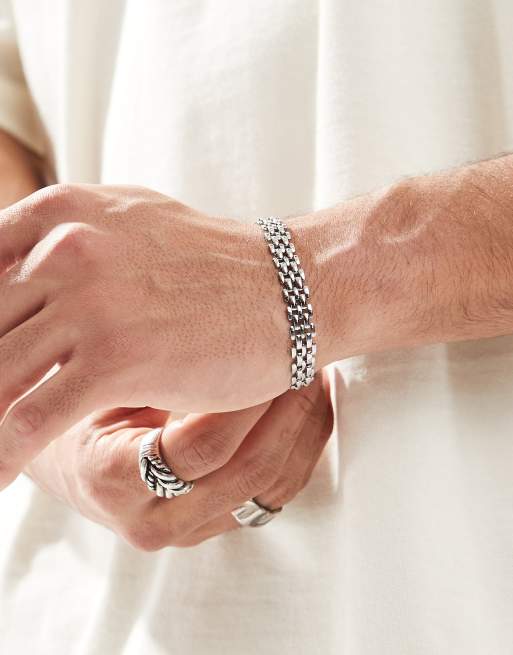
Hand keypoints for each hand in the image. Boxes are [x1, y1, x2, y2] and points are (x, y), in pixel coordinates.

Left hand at [0, 183, 301, 488]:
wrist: (288, 288)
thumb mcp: (128, 225)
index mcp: (62, 213)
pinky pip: (32, 417)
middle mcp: (67, 249)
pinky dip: (6, 452)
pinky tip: (3, 472)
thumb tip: (21, 268)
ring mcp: (92, 303)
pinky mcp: (119, 357)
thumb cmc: (212, 265)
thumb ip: (66, 239)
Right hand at [24, 371, 332, 548]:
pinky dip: (304, 447)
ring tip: (316, 376)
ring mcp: (193, 531)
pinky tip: (312, 406)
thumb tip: (215, 330)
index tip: (271, 354)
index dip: (245, 400)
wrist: (76, 469)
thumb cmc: (79, 417)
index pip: (199, 447)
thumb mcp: (95, 390)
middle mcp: (156, 522)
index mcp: (114, 482)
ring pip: (273, 487)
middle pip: (248, 472)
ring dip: (304, 428)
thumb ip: (145, 373)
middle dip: (287, 411)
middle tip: (306, 360)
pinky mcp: (219, 524)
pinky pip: (278, 493)